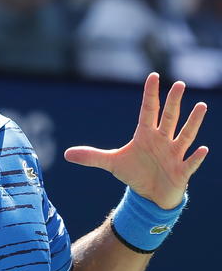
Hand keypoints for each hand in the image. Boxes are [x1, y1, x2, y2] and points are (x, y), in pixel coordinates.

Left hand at [64, 73, 208, 208]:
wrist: (150, 194)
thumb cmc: (134, 173)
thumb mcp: (112, 163)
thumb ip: (91, 157)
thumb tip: (66, 154)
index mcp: (146, 135)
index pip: (148, 111)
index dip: (150, 94)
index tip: (152, 76)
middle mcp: (162, 140)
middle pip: (168, 118)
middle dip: (173, 102)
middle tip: (178, 84)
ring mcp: (174, 155)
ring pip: (185, 135)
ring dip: (193, 122)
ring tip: (201, 106)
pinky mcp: (181, 171)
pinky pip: (190, 163)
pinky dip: (196, 157)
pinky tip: (204, 149)